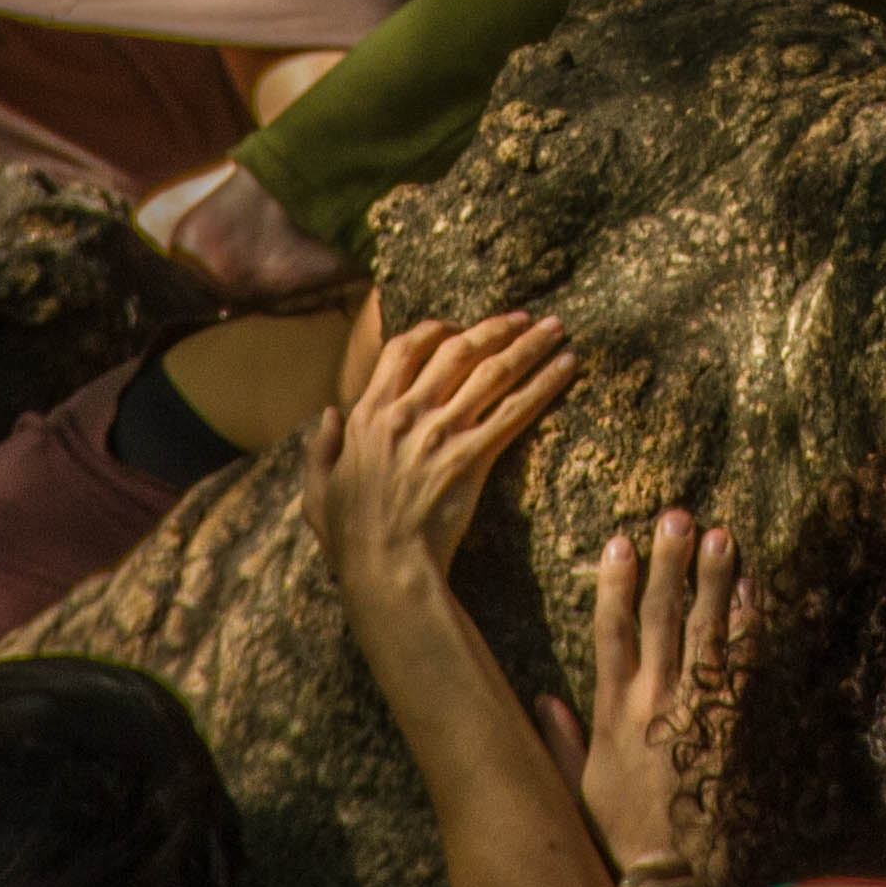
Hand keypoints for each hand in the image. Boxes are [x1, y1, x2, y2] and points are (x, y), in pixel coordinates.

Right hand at [302, 310, 573, 586]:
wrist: (386, 568)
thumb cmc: (351, 539)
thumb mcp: (318, 490)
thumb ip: (320, 447)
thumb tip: (330, 411)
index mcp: (369, 415)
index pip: (403, 350)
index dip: (433, 331)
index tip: (456, 327)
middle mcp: (407, 412)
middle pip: (457, 350)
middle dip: (494, 328)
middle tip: (523, 318)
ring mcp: (442, 432)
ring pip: (492, 371)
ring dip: (527, 345)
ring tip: (556, 328)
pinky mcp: (473, 457)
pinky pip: (515, 410)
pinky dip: (545, 384)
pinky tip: (568, 366)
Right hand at [535, 509, 743, 882]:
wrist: (674, 873)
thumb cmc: (625, 832)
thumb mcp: (581, 786)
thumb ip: (561, 740)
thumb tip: (541, 699)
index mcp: (613, 712)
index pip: (611, 633)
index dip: (615, 584)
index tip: (619, 541)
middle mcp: (653, 703)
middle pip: (662, 619)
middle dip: (669, 565)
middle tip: (678, 516)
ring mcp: (695, 712)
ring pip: (705, 632)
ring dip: (714, 581)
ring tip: (722, 535)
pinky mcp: (731, 726)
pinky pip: (741, 665)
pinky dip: (747, 627)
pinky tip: (753, 591)